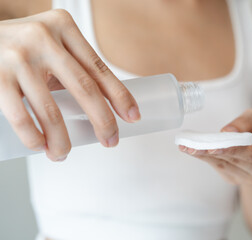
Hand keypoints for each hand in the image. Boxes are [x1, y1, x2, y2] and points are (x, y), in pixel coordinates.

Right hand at [0, 10, 139, 160]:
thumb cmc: (22, 47)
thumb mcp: (51, 45)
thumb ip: (74, 68)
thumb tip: (103, 106)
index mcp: (64, 28)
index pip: (99, 68)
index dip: (120, 96)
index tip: (133, 116)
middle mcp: (43, 38)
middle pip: (84, 88)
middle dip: (102, 121)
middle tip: (110, 140)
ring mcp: (18, 57)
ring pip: (51, 110)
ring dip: (62, 140)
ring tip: (64, 153)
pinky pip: (20, 116)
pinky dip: (33, 137)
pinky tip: (40, 145)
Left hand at [179, 109, 251, 184]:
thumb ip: (245, 122)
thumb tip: (227, 131)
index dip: (234, 150)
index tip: (215, 147)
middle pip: (236, 161)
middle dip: (212, 152)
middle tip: (192, 145)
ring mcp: (251, 179)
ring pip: (224, 166)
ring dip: (203, 155)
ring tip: (185, 146)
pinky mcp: (236, 180)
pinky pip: (218, 168)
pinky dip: (204, 158)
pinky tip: (190, 150)